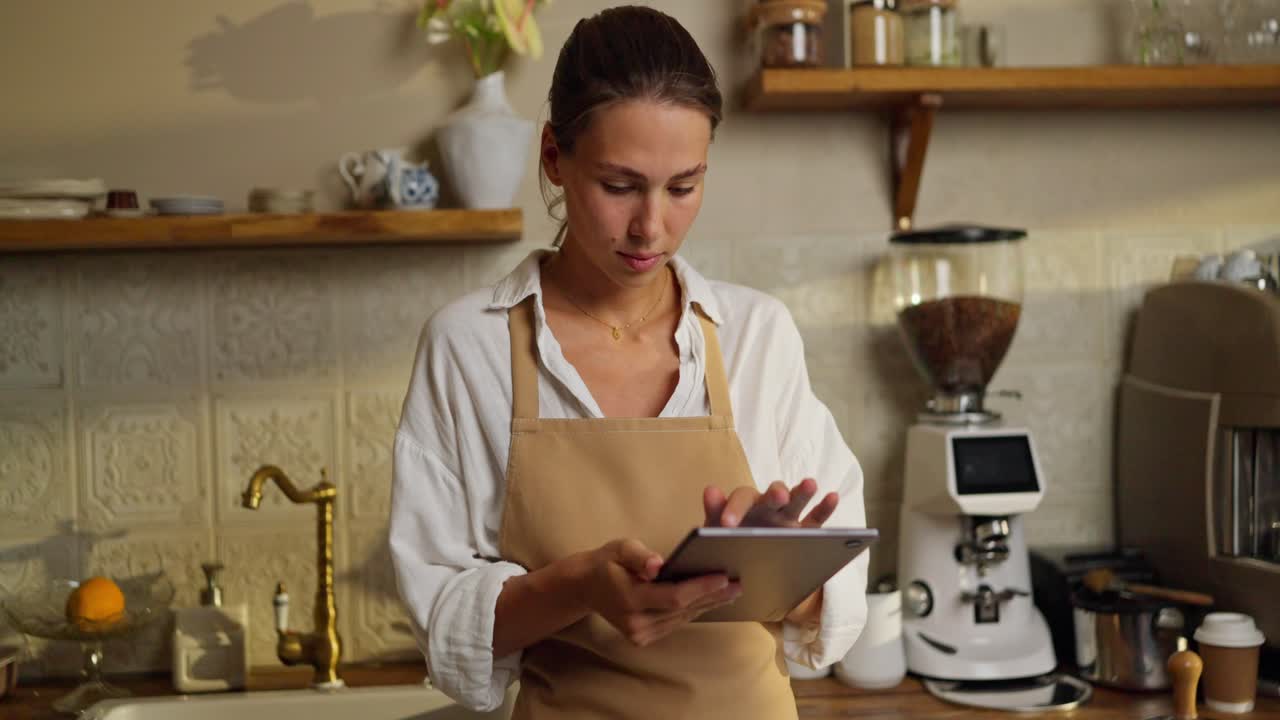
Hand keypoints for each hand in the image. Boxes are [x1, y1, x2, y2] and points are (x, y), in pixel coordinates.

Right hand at [575, 538, 741, 645]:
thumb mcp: (619, 548)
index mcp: (630, 599)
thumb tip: (659, 565)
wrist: (586, 586)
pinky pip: (676, 622)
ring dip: (708, 604)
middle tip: (739, 583)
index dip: (700, 587)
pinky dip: (695, 609)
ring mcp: (640, 634)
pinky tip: (712, 599)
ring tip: (732, 590)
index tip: (723, 577)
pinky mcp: (645, 638)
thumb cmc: (607, 562)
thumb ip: (639, 556)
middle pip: (683, 609)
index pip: (674, 596)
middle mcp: (636, 622)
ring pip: (683, 617)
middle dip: (713, 595)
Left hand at [702, 478, 837, 528]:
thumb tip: (710, 490)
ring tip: (810, 484)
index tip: (727, 524)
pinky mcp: (804, 532)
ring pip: (797, 501)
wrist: (745, 565)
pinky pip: (817, 519)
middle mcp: (768, 507)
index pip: (741, 499)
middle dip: (775, 495)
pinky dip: (825, 508)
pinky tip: (832, 496)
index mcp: (745, 505)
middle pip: (773, 495)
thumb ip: (714, 510)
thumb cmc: (729, 541)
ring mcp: (788, 518)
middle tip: (777, 496)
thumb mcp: (717, 529)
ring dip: (803, 492)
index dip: (735, 509)